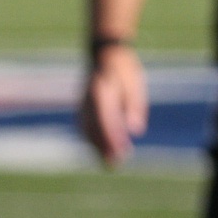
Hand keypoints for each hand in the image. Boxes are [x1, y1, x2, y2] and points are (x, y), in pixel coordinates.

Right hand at [77, 44, 147, 165]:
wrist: (104, 52)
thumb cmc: (124, 68)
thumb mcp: (135, 83)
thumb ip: (135, 106)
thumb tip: (135, 130)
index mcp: (102, 92)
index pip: (107, 121)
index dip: (114, 139)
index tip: (123, 153)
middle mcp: (89, 100)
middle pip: (94, 129)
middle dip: (104, 148)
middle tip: (115, 165)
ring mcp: (82, 103)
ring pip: (87, 130)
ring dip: (96, 147)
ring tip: (108, 162)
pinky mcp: (82, 106)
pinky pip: (84, 127)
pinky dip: (91, 140)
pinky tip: (99, 150)